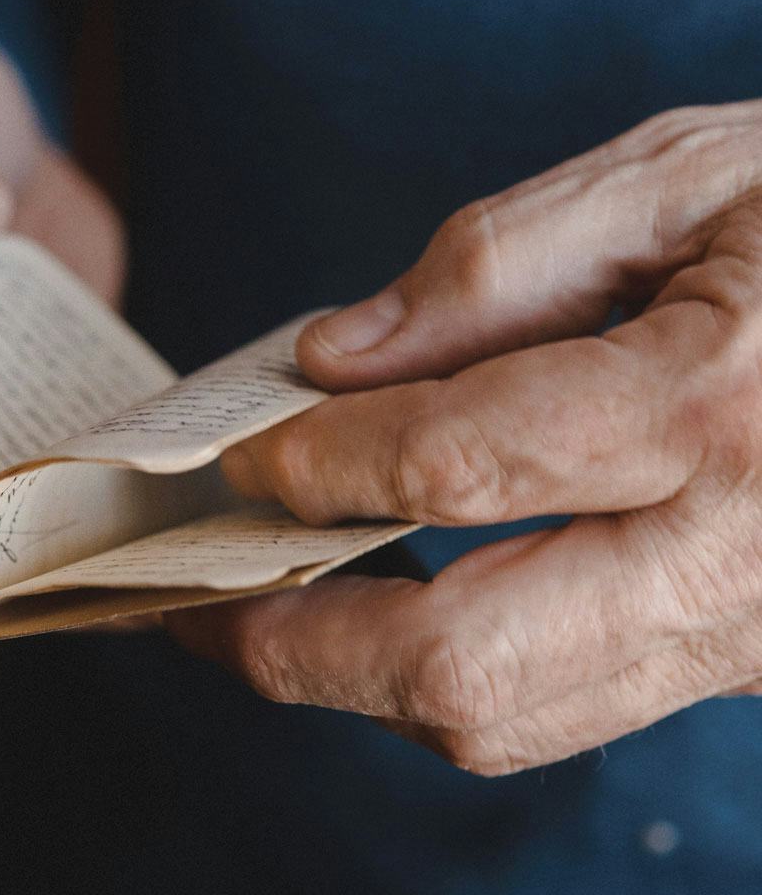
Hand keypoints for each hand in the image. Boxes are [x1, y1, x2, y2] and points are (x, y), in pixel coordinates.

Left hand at [168, 103, 761, 772]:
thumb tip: (332, 358)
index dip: (325, 464)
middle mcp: (739, 558)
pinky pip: (563, 697)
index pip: (466, 467)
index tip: (239, 448)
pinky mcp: (740, 660)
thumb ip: (498, 263)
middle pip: (469, 666)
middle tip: (189, 600)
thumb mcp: (685, 177)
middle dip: (299, 647)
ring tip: (259, 609)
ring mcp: (746, 635)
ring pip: (511, 717)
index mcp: (726, 405)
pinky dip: (448, 666)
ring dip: (357, 677)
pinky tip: (389, 598)